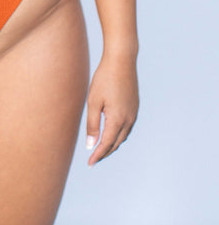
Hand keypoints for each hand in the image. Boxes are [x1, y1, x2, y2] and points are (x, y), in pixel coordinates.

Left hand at [85, 51, 138, 165]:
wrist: (121, 60)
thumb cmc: (104, 79)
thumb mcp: (93, 101)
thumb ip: (92, 125)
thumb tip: (90, 145)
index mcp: (117, 119)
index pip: (106, 145)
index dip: (97, 155)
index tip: (89, 163)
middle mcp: (129, 119)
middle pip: (116, 143)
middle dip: (105, 152)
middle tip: (93, 159)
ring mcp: (134, 113)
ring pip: (123, 136)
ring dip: (112, 144)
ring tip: (101, 148)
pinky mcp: (135, 107)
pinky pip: (127, 127)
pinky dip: (118, 134)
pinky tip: (111, 132)